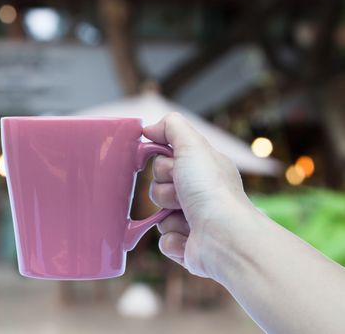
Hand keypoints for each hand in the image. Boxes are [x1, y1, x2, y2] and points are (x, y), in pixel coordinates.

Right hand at [144, 113, 252, 278]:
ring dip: (168, 216)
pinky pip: (163, 239)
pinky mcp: (188, 246)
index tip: (173, 167)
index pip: (165, 162)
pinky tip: (189, 237)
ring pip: (158, 215)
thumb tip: (150, 128)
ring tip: (188, 218)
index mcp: (202, 170)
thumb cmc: (211, 189)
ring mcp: (194, 221)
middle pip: (157, 187)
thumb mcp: (192, 146)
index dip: (163, 164)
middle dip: (165, 191)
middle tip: (182, 195)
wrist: (224, 236)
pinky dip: (173, 239)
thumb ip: (172, 127)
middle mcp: (200, 194)